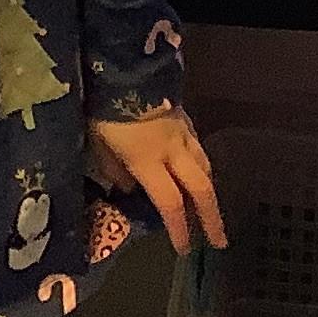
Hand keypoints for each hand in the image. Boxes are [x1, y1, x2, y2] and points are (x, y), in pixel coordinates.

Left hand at [88, 107, 227, 254]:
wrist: (126, 67)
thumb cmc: (104, 107)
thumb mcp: (97, 141)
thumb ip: (113, 167)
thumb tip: (127, 186)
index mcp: (148, 161)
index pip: (170, 202)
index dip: (179, 228)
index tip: (186, 249)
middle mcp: (172, 150)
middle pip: (199, 188)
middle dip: (211, 216)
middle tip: (220, 240)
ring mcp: (181, 132)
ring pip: (203, 166)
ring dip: (209, 191)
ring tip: (210, 208)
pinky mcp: (183, 117)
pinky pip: (197, 146)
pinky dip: (201, 164)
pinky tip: (197, 169)